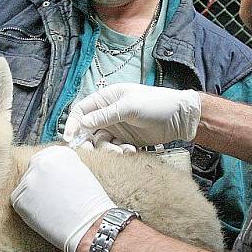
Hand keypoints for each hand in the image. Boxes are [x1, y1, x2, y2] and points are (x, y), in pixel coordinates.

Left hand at [11, 145, 115, 251]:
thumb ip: (62, 168)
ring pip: (26, 187)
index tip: (54, 182)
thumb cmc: (90, 204)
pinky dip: (28, 210)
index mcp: (57, 154)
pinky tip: (45, 215)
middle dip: (40, 183)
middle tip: (52, 198)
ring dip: (34, 197)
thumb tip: (51, 173)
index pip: (45, 157)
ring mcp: (28, 180)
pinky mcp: (19, 199)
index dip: (49, 173)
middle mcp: (41, 162)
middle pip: (33, 170)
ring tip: (51, 209)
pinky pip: (20, 202)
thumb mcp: (80, 173)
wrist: (90, 226)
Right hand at [63, 83, 200, 148]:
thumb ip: (106, 115)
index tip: (71, 138)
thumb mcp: (130, 107)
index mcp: (106, 98)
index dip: (73, 123)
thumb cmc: (156, 103)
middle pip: (88, 130)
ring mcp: (117, 127)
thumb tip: (83, 123)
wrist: (180, 117)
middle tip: (93, 152)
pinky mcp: (126, 140)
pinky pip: (114, 149)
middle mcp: (108, 113)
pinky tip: (131, 152)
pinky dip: (119, 152)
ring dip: (108, 149)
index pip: (82, 110)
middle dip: (88, 142)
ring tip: (122, 150)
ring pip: (100, 142)